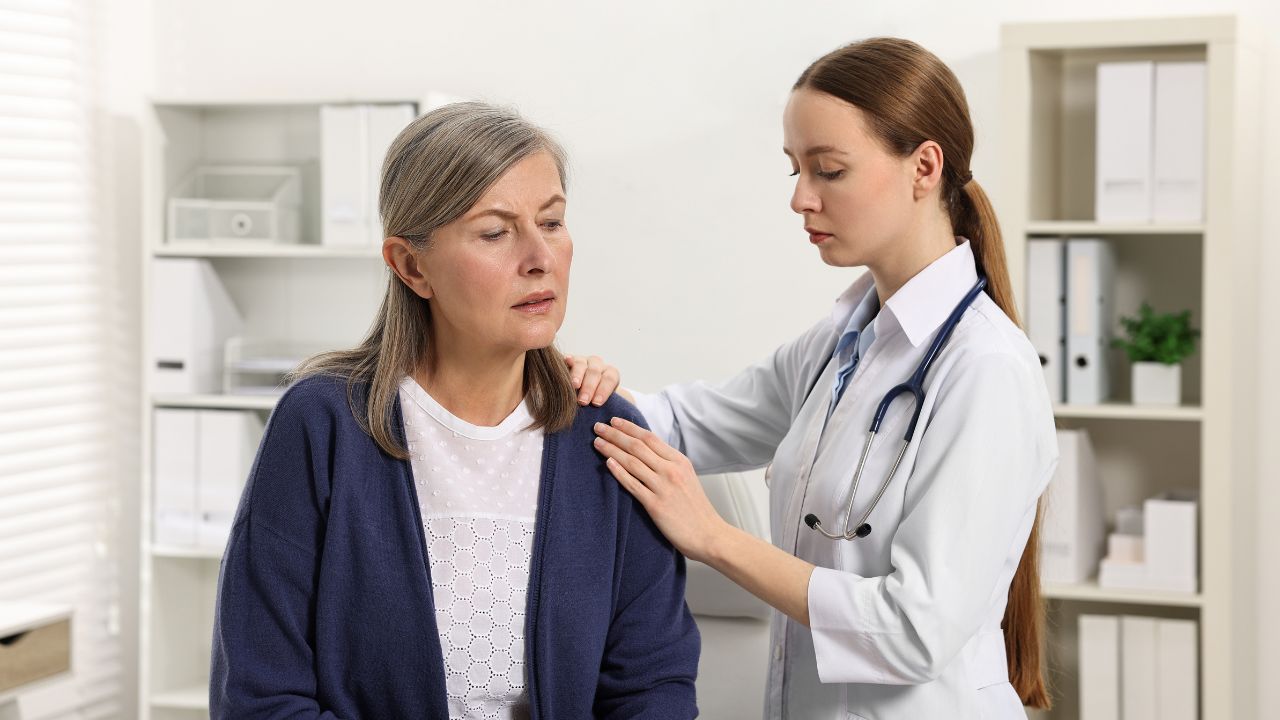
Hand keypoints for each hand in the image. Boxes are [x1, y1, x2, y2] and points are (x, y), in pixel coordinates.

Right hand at [565, 354, 623, 405]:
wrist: (586, 394)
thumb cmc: (595, 403)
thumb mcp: (604, 405)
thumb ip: (609, 408)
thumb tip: (610, 423)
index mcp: (610, 374)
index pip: (610, 378)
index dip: (604, 390)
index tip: (597, 403)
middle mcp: (597, 366)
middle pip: (595, 372)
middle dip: (590, 387)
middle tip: (583, 401)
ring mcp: (583, 361)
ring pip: (582, 364)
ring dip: (578, 375)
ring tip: (574, 386)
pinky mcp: (569, 360)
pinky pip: (569, 359)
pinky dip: (568, 360)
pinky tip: (565, 361)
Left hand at [593, 417, 727, 562]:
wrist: (708, 535)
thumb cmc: (696, 509)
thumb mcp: (687, 477)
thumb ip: (669, 464)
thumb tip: (647, 452)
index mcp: (679, 461)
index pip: (650, 437)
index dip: (629, 427)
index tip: (614, 421)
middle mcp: (671, 470)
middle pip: (638, 446)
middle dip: (615, 434)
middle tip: (598, 427)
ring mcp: (663, 487)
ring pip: (632, 462)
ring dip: (612, 449)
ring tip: (597, 442)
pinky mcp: (655, 505)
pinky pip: (632, 484)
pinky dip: (618, 472)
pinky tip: (607, 463)